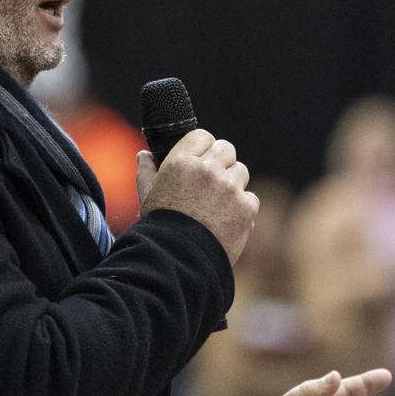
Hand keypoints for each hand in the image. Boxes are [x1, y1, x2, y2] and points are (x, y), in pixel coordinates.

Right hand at [137, 129, 257, 264]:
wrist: (179, 259)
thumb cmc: (160, 226)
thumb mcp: (147, 195)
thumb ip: (147, 171)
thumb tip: (144, 154)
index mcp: (181, 162)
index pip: (203, 136)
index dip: (203, 147)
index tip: (201, 160)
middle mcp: (207, 169)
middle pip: (226, 149)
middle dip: (221, 162)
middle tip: (211, 181)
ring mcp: (229, 187)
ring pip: (240, 171)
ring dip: (232, 183)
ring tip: (217, 204)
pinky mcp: (246, 206)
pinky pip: (250, 197)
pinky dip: (242, 207)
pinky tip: (226, 219)